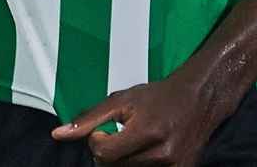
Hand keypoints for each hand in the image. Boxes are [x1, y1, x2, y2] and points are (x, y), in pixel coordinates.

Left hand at [51, 70, 233, 165]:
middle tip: (121, 136)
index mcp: (148, 131)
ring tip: (135, 142)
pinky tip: (146, 151)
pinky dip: (139, 165)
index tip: (105, 131)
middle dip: (110, 153)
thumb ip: (89, 119)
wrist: (199, 100)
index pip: (104, 154)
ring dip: (124, 161)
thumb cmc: (158, 97)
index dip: (98, 142)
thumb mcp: (122, 100)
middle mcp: (163, 154)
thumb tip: (57, 135)